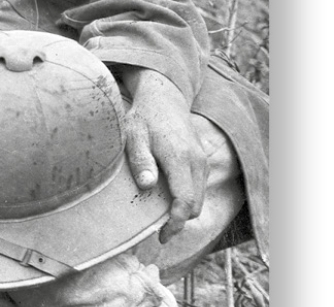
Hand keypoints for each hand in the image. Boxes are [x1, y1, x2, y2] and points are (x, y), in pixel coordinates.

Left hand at [120, 67, 207, 242]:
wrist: (163, 97)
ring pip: (198, 198)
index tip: (161, 236)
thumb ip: (140, 160)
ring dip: (183, 212)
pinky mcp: (201, 160)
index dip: (175, 223)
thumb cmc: (143, 117)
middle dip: (179, 222)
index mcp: (179, 158)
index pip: (185, 201)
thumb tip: (147, 185)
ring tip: (160, 219)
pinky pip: (198, 188)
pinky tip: (167, 200)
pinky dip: (187, 200)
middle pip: (195, 205)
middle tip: (158, 232)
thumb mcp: (133, 136)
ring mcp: (201, 160)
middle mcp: (196, 162)